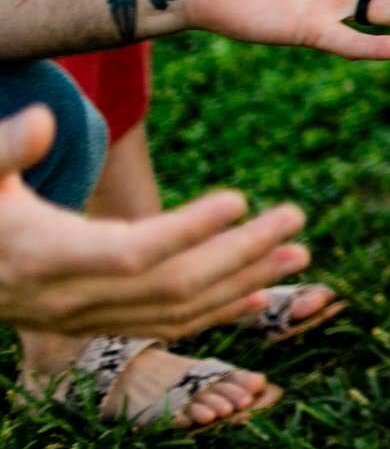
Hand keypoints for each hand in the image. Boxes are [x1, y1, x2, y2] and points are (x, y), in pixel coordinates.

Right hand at [0, 106, 310, 338]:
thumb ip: (8, 149)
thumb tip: (45, 119)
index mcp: (47, 255)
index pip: (132, 252)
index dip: (188, 231)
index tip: (240, 198)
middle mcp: (71, 297)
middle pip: (171, 284)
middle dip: (240, 254)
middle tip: (297, 217)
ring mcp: (86, 318)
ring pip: (178, 312)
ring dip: (244, 284)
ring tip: (301, 252)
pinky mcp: (97, 324)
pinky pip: (166, 328)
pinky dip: (218, 313)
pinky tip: (265, 296)